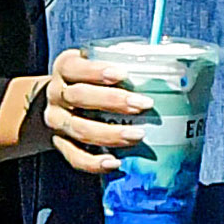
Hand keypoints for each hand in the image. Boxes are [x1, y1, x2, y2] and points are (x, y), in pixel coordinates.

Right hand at [40, 48, 149, 175]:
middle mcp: (56, 94)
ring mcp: (57, 121)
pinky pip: (74, 156)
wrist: (55, 102)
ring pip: (79, 129)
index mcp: (64, 69)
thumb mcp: (92, 63)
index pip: (74, 68)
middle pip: (79, 97)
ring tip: (138, 135)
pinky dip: (94, 162)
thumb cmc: (86, 80)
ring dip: (110, 133)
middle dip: (113, 101)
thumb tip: (167, 64)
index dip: (96, 71)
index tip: (123, 74)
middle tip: (144, 104)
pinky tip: (115, 162)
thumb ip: (117, 62)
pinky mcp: (60, 143)